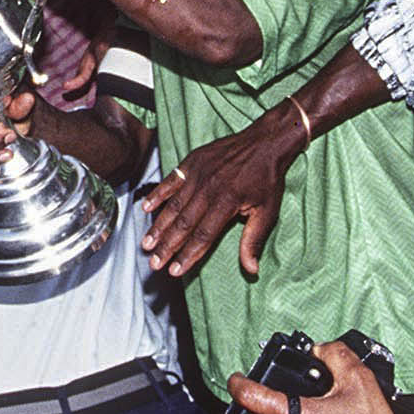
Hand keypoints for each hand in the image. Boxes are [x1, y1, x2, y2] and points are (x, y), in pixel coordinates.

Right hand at [141, 104, 303, 276]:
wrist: (266, 142)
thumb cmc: (268, 179)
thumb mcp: (268, 212)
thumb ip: (254, 240)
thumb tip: (251, 269)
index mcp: (228, 203)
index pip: (203, 235)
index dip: (188, 255)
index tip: (175, 271)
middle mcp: (210, 189)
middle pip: (184, 224)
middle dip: (167, 246)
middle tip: (154, 263)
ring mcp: (198, 174)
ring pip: (174, 205)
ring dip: (159, 226)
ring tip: (147, 243)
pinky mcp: (192, 162)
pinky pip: (171, 181)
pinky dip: (157, 194)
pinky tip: (146, 208)